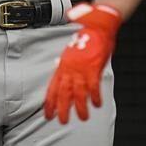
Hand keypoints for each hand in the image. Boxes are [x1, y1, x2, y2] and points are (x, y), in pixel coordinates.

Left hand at [44, 3, 123, 123]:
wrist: (98, 25)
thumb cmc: (87, 37)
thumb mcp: (72, 49)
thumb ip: (66, 62)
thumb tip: (59, 65)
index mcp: (63, 66)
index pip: (52, 88)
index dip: (49, 103)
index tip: (47, 115)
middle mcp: (70, 69)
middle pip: (63, 93)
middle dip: (62, 109)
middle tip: (62, 121)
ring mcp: (81, 68)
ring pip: (78, 93)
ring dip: (80, 107)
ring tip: (83, 118)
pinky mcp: (94, 67)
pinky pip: (94, 85)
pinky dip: (96, 96)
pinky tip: (97, 104)